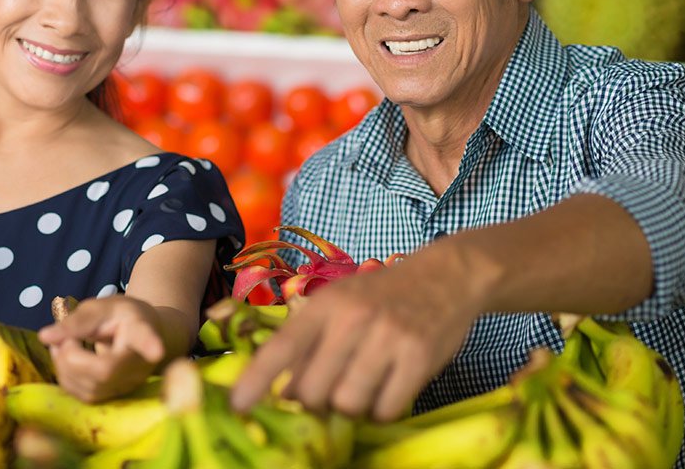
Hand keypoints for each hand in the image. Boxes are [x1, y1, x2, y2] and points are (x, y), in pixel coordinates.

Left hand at [38, 295, 165, 401]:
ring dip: (64, 367)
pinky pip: (84, 396)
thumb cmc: (120, 317)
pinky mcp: (115, 397)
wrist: (141, 334)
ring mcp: (129, 384)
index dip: (150, 346)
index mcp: (141, 330)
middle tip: (65, 337)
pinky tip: (67, 359)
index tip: (157, 351)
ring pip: (90, 389)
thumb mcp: (101, 308)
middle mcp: (140, 364)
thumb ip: (75, 321)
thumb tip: (44, 337)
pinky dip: (67, 377)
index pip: (145, 339)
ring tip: (64, 344)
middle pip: (103, 371)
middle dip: (71, 356)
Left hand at [230, 246, 485, 421]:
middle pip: (312, 390)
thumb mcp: (340, 304)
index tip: (237, 406)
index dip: (255, 381)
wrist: (447, 274)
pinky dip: (382, 410)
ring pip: (348, 404)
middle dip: (316, 401)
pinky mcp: (419, 357)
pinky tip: (387, 390)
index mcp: (325, 305)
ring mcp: (388, 338)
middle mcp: (353, 319)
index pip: (281, 348)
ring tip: (363, 387)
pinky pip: (386, 409)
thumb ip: (310, 343)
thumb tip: (284, 393)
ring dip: (351, 407)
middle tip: (331, 389)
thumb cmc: (383, 295)